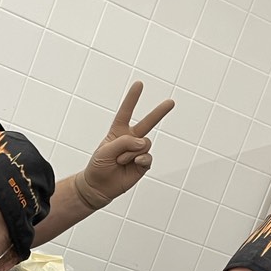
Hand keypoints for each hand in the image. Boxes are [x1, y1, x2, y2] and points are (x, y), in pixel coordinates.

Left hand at [75, 82, 174, 208]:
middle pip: (148, 123)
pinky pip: (148, 157)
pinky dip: (141, 160)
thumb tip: (143, 142)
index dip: (132, 98)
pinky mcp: (144, 164)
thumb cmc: (98, 166)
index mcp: (118, 131)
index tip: (139, 84)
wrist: (99, 187)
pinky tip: (134, 164)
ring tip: (120, 161)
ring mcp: (138, 152)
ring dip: (131, 153)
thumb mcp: (105, 151)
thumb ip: (124, 142)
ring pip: (144, 144)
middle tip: (171, 102)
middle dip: (160, 112)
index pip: (126, 112)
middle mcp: (131, 139)